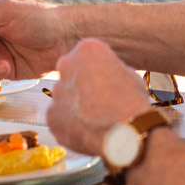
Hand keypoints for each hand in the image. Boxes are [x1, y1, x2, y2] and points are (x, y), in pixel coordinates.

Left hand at [44, 38, 149, 155]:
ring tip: (96, 120)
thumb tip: (105, 76)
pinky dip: (70, 124)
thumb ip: (109, 70)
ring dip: (76, 106)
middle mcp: (66, 65)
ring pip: (65, 96)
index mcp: (87, 49)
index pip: (86, 56)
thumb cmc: (133, 104)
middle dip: (81, 86)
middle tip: (97, 102)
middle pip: (71, 73)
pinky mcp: (51, 115)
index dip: (97, 72)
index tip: (105, 83)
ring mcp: (57, 91)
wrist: (126, 134)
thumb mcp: (129, 74)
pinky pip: (59, 117)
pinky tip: (87, 131)